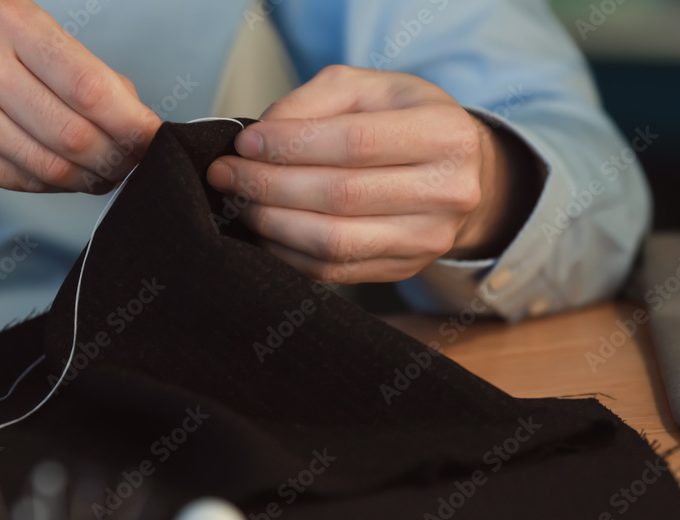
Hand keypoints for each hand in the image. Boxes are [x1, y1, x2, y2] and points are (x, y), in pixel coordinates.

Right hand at [0, 0, 161, 192]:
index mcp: (5, 19)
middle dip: (116, 158)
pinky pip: (20, 182)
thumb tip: (131, 110)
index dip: (131, 122)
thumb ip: (71, 63)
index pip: (89, 86)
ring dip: (89, 178)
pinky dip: (51, 186)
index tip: (153, 137)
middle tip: (131, 163)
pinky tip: (63, 178)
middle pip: (75, 135)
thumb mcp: (8, 23)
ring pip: (50, 167)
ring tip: (104, 173)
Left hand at [206, 65, 537, 282]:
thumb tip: (261, 136)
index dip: (290, 145)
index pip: (355, 143)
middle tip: (226, 174)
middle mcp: (448, 192)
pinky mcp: (402, 269)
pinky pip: (332, 270)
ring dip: (272, 223)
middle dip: (269, 185)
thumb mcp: (369, 89)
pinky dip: (287, 252)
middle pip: (340, 196)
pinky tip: (263, 230)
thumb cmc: (403, 122)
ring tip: (239, 202)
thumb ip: (315, 100)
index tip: (244, 143)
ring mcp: (427, 240)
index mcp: (445, 134)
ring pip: (334, 241)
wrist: (453, 173)